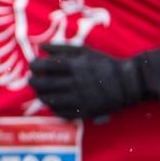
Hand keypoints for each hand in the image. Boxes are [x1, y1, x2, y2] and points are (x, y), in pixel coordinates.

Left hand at [28, 44, 144, 120]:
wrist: (127, 83)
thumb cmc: (104, 64)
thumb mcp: (84, 51)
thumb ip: (61, 48)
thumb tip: (41, 47)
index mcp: (75, 66)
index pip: (46, 66)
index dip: (35, 66)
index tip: (33, 66)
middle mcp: (76, 83)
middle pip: (45, 84)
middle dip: (33, 82)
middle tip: (32, 80)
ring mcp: (80, 99)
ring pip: (50, 100)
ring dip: (41, 96)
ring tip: (40, 91)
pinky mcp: (84, 112)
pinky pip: (62, 113)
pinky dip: (52, 108)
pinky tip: (52, 103)